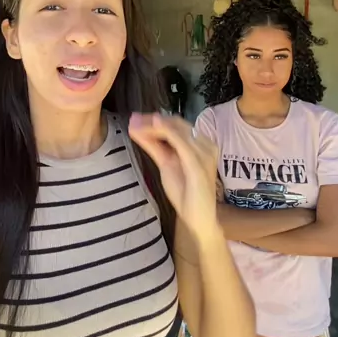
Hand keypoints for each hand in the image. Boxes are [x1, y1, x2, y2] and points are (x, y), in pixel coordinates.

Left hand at [129, 113, 218, 238]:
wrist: (198, 217)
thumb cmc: (185, 192)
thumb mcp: (166, 164)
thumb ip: (154, 146)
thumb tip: (137, 129)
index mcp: (200, 143)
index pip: (176, 124)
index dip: (155, 119)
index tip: (135, 118)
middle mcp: (205, 144)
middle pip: (176, 123)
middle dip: (152, 120)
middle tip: (132, 119)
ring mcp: (204, 153)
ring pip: (177, 129)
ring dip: (154, 125)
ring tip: (135, 124)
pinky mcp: (199, 163)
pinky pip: (181, 142)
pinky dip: (166, 131)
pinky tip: (153, 126)